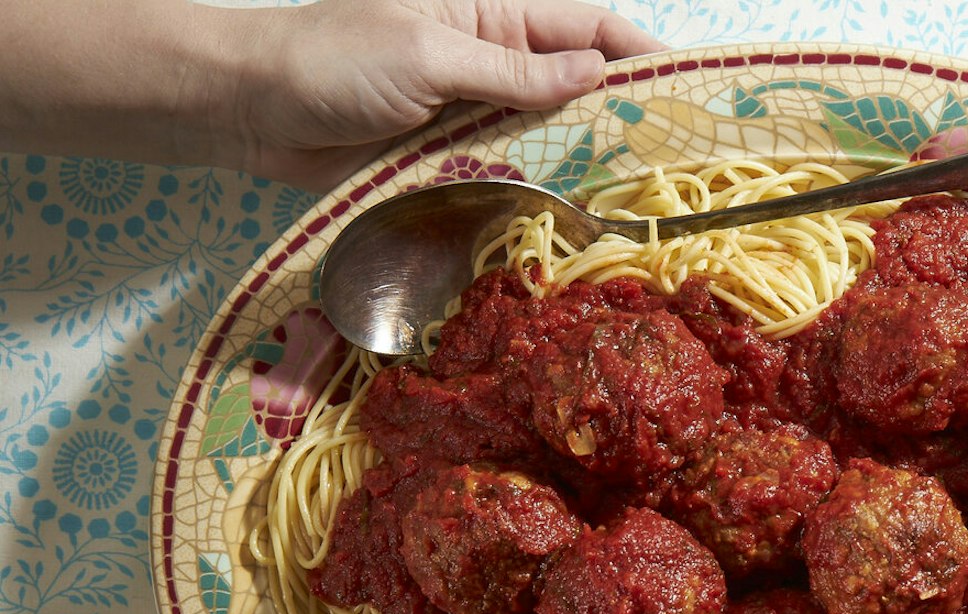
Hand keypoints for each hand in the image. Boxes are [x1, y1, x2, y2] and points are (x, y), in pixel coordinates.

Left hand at [231, 0, 664, 189]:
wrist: (252, 110)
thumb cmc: (332, 62)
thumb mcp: (431, 56)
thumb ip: (515, 72)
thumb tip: (595, 73)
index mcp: (491, 11)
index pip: (587, 26)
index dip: (640, 55)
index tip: (691, 90)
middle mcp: (492, 59)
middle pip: (579, 84)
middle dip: (626, 114)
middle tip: (679, 158)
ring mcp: (475, 111)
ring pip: (552, 134)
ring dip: (588, 159)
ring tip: (642, 194)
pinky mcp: (453, 157)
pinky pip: (511, 172)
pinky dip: (542, 189)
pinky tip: (576, 214)